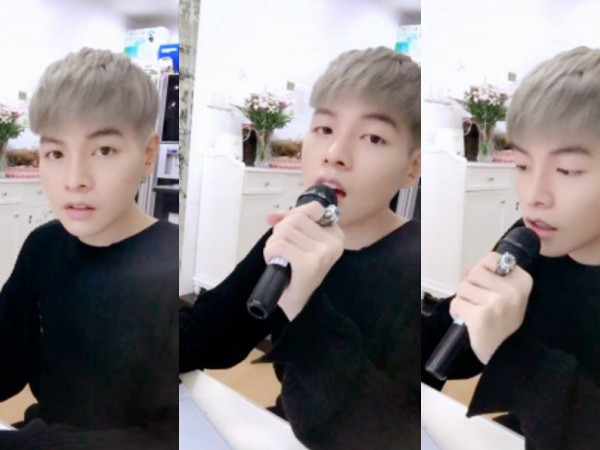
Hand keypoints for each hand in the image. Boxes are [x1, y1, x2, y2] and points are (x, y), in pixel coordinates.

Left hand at [264, 201, 344, 319]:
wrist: (302, 307)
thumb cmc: (300, 276)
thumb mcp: (299, 245)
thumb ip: (289, 225)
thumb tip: (271, 215)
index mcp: (336, 235)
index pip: (313, 208)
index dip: (293, 215)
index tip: (287, 230)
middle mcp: (334, 242)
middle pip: (296, 218)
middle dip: (280, 230)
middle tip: (280, 249)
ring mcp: (322, 253)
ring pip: (285, 230)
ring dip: (273, 243)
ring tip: (278, 257)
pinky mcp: (309, 264)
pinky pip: (279, 245)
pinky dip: (270, 252)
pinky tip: (274, 262)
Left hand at [450, 252, 532, 363]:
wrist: (510, 354)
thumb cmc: (506, 323)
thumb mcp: (508, 297)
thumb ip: (490, 279)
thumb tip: (467, 269)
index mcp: (522, 281)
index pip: (493, 258)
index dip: (483, 270)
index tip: (487, 285)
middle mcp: (512, 290)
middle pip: (474, 273)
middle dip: (470, 286)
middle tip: (479, 302)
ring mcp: (497, 303)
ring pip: (463, 288)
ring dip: (463, 300)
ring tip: (475, 312)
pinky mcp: (481, 316)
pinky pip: (457, 303)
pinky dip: (457, 311)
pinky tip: (468, 320)